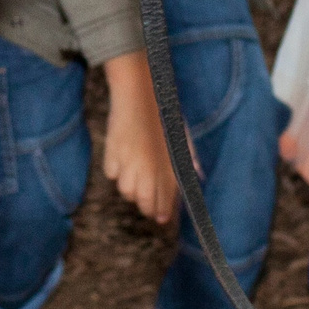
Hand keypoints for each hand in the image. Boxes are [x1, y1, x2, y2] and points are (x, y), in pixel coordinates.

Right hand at [100, 51, 181, 224]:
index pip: (165, 198)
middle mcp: (149, 166)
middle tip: (146, 204)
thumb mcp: (181, 134)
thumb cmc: (163, 111)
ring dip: (129, 188)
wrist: (139, 92)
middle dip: (145, 206)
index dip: (162, 211)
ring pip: (125, 190)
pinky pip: (111, 173)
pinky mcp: (112, 151)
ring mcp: (129, 160)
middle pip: (143, 201)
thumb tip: (197, 175)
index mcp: (169, 163)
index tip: (161, 217)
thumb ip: (188, 157)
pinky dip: (115, 171)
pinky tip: (121, 160)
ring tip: (133, 178)